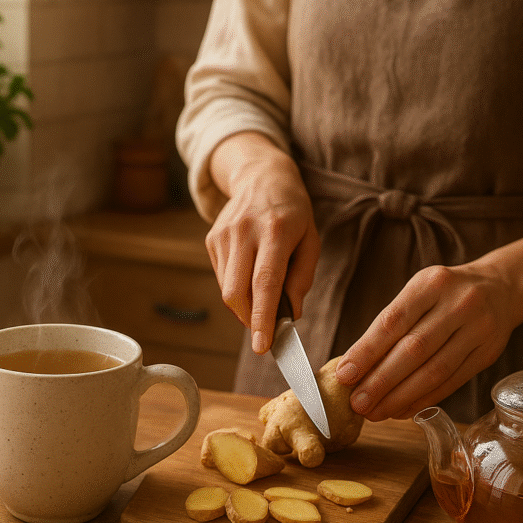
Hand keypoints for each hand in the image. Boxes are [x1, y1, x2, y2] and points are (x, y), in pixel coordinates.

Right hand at [207, 132, 320, 352]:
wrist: (262, 176)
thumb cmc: (293, 212)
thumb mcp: (310, 240)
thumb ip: (301, 278)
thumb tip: (290, 315)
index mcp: (276, 230)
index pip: (266, 282)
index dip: (263, 317)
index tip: (263, 345)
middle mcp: (245, 231)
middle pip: (238, 291)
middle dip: (249, 319)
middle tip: (265, 330)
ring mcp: (224, 234)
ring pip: (227, 289)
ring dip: (244, 306)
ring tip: (262, 297)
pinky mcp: (212, 239)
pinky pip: (223, 278)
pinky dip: (237, 290)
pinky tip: (250, 275)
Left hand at [334, 263, 517, 420]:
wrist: (501, 288)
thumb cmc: (445, 294)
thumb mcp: (419, 292)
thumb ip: (390, 325)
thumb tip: (354, 367)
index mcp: (431, 284)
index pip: (392, 321)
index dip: (366, 351)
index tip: (345, 375)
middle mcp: (458, 304)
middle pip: (414, 349)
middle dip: (381, 381)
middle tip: (357, 403)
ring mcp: (478, 329)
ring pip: (434, 370)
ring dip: (401, 396)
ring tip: (376, 412)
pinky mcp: (488, 354)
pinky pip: (452, 382)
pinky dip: (424, 400)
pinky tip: (402, 410)